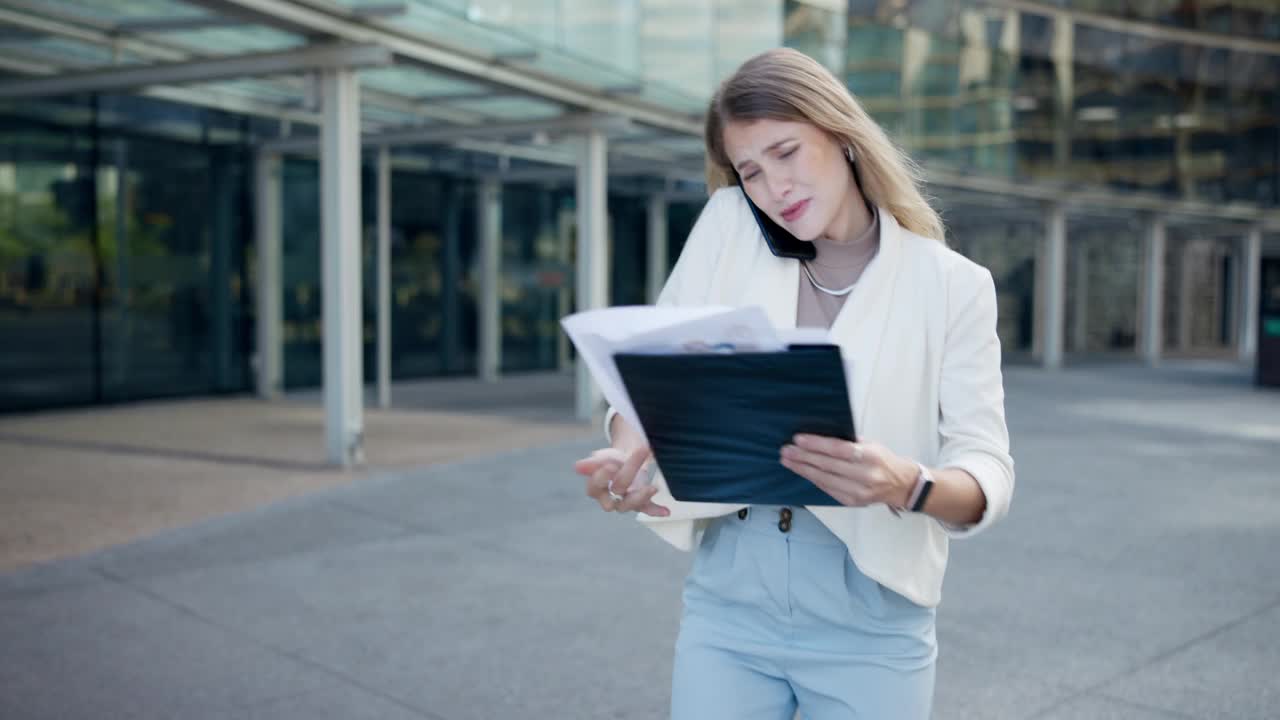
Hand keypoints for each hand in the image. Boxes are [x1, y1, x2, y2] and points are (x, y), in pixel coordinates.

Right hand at [574, 446, 669, 516]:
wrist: (626, 460)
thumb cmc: (610, 460)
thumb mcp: (603, 457)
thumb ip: (593, 463)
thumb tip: (577, 467)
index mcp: (596, 487)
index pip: (595, 486)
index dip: (602, 477)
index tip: (611, 465)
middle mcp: (609, 498)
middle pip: (617, 491)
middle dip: (627, 474)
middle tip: (640, 452)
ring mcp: (625, 502)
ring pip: (630, 505)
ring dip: (641, 496)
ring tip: (653, 487)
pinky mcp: (640, 503)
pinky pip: (647, 509)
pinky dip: (656, 510)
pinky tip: (666, 511)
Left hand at [779, 434, 914, 508]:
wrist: (901, 485)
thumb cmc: (883, 460)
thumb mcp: (871, 444)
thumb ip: (849, 441)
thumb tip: (820, 435)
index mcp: (871, 456)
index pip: (839, 450)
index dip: (817, 445)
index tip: (798, 439)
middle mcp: (865, 476)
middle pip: (828, 466)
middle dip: (804, 457)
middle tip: (786, 450)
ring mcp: (858, 492)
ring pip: (824, 480)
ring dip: (803, 469)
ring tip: (787, 461)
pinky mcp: (852, 502)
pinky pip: (827, 489)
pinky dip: (813, 479)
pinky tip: (801, 471)